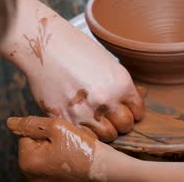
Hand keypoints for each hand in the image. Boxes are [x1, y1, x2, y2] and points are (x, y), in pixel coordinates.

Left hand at [7, 116, 113, 180]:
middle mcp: (30, 174)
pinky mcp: (52, 181)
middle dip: (49, 138)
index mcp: (27, 161)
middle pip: (35, 144)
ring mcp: (41, 180)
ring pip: (44, 152)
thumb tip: (10, 122)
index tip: (61, 134)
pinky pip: (51, 162)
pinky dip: (60, 157)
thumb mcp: (56, 128)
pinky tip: (72, 157)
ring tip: (71, 149)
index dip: (45, 129)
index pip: (28, 134)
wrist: (103, 168)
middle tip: (68, 141)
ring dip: (55, 147)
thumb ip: (32, 123)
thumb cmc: (81, 147)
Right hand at [25, 26, 143, 142]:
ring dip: (104, 130)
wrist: (45, 47)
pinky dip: (86, 133)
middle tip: (111, 117)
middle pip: (125, 126)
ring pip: (107, 136)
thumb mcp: (108, 63)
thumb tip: (133, 99)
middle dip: (120, 123)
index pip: (138, 112)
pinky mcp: (65, 120)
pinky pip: (84, 136)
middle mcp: (107, 100)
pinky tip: (82, 122)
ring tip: (96, 120)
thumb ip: (120, 86)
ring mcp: (85, 112)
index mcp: (121, 84)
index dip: (132, 112)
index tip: (126, 111)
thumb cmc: (76, 49)